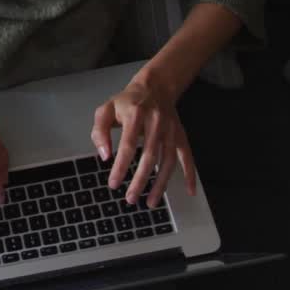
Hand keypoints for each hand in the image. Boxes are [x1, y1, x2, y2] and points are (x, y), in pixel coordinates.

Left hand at [89, 75, 196, 208]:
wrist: (154, 87)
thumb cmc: (126, 102)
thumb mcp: (106, 110)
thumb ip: (100, 132)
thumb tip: (105, 156)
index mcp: (135, 114)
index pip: (127, 145)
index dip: (120, 166)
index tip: (114, 184)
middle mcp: (155, 122)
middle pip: (149, 156)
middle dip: (140, 180)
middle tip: (130, 199)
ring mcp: (171, 129)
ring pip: (168, 161)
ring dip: (160, 184)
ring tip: (150, 202)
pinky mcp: (180, 134)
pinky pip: (187, 156)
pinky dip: (190, 174)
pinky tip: (189, 191)